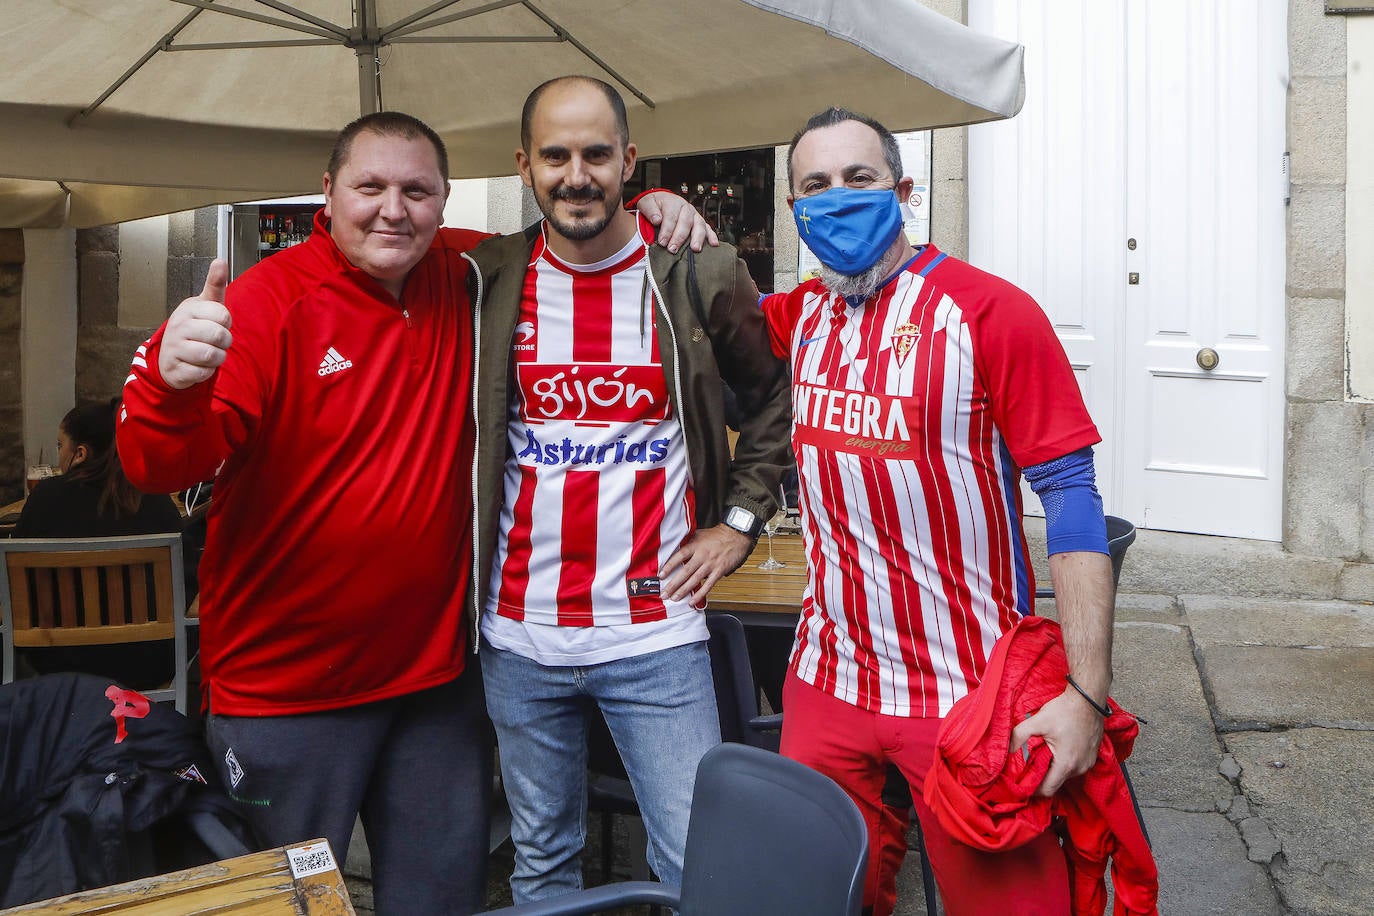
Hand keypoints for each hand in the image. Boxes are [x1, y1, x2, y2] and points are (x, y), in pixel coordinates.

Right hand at [158, 259, 232, 389]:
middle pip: (219, 336)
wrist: (170, 356)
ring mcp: (174, 349)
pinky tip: (199, 365)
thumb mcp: (205, 305)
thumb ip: (215, 285)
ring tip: (209, 352)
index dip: (226, 322)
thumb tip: (220, 260)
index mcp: (188, 308)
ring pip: (212, 356)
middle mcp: (178, 326)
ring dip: (217, 358)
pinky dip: (207, 372)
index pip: (223, 315)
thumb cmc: (194, 327)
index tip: (217, 323)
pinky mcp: (175, 370)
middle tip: (215, 341)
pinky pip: (203, 373)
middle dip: (224, 342)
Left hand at [637, 191, 718, 252]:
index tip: (662, 242)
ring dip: (697, 237)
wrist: (662, 201)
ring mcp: (695, 215)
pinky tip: (713, 244)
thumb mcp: (646, 203)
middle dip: (679, 237)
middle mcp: (686, 208)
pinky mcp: (700, 222)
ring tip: (695, 249)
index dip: (667, 230)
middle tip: (673, 249)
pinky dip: (712, 236)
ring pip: (699, 225)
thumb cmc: (655, 204)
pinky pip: (708, 228)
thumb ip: (650, 210)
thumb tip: (656, 219)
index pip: (671, 217)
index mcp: (673, 202)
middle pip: (686, 222)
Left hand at [660, 524, 751, 604]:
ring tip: (674, 598)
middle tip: (664, 593)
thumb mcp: (700, 534)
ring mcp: (711, 564)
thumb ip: (688, 542)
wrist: (736, 536)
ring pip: (695, 580)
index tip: (661, 575)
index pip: (679, 556)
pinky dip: (700, 594)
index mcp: (695, 545)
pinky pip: (708, 585)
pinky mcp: (719, 571)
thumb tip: (674, 547)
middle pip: (685, 571)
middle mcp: (702, 555)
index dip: (669, 566)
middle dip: (673, 584)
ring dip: (684, 590)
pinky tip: (692, 601)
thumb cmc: (718, 535)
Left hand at [1009, 687, 1105, 796]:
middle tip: (1028, 768)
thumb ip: (1019, 735)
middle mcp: (1079, 768)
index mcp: (1066, 764)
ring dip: (1052, 769)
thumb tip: (1007, 749)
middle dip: (1041, 778)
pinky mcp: (1091, 757)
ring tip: (1041, 756)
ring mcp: (1087, 764)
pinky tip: (1055, 750)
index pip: (1048, 790)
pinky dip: (1063, 763)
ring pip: (1065, 775)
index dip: (1033, 790)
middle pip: (1056, 783)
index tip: (1022, 783)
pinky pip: (1074, 767)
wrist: (1088, 699)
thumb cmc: (1065, 710)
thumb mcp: (1038, 721)